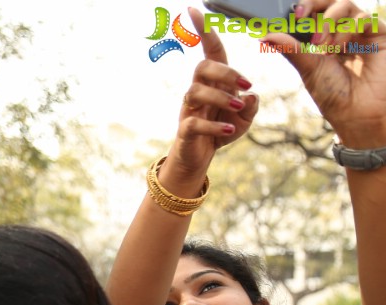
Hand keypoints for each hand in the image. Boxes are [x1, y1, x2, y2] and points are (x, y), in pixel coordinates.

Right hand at [164, 8, 258, 183]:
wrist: (200, 157)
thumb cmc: (221, 130)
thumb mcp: (244, 118)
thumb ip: (251, 105)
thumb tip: (251, 95)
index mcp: (213, 82)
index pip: (210, 51)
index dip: (204, 31)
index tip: (196, 10)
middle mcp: (198, 91)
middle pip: (203, 67)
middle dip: (226, 72)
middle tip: (246, 86)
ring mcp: (189, 110)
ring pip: (196, 91)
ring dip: (220, 97)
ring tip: (238, 108)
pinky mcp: (185, 130)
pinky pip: (194, 122)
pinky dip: (214, 126)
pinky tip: (229, 130)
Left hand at [264, 0, 385, 146]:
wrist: (358, 114)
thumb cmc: (334, 95)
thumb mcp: (308, 69)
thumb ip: (291, 49)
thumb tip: (265, 36)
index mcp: (324, 39)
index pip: (314, 13)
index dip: (303, 7)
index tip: (291, 15)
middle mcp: (343, 32)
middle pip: (331, 2)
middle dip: (314, 4)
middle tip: (300, 16)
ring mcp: (361, 32)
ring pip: (346, 5)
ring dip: (329, 21)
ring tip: (322, 45)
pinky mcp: (379, 35)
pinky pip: (363, 19)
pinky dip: (347, 29)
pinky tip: (338, 47)